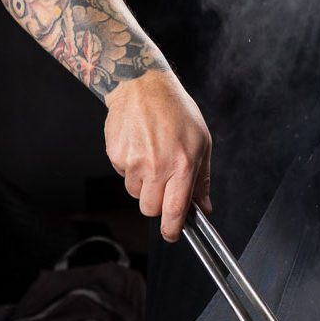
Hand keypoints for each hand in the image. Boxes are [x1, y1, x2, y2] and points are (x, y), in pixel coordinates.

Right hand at [103, 70, 212, 239]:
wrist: (141, 85)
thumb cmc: (176, 111)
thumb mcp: (202, 142)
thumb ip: (202, 179)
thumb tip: (204, 207)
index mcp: (182, 165)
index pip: (174, 210)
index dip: (172, 229)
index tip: (172, 234)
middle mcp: (156, 166)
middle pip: (150, 209)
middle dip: (157, 204)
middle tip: (163, 187)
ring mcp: (133, 162)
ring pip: (135, 193)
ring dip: (143, 184)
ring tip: (152, 157)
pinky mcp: (115, 155)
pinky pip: (123, 175)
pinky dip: (131, 168)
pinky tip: (139, 147)